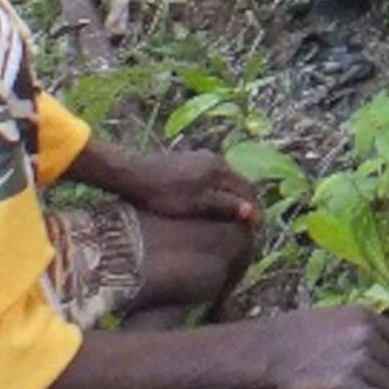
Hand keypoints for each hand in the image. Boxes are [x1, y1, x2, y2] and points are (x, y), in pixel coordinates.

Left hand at [101, 145, 259, 225]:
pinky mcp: (190, 163)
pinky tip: (213, 206)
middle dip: (246, 204)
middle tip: (247, 227)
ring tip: (232, 219)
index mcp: (220, 169)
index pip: (248, 190)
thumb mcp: (196, 204)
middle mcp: (216, 160)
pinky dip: (220, 193)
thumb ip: (225, 206)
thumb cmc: (163, 193)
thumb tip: (253, 213)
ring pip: (227, 182)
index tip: (256, 229)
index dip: (255, 210)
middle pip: (240, 184)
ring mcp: (202, 159)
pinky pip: (215, 179)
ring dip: (233, 199)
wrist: (131, 175)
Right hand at [242, 305, 388, 388]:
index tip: (383, 360)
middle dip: (386, 373)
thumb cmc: (289, 332)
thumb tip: (369, 341)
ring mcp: (358, 359)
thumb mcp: (328, 316)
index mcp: (362, 315)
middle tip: (374, 384)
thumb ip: (353, 326)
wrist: (265, 350)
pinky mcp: (347, 384)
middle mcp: (366, 335)